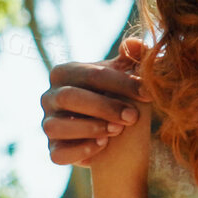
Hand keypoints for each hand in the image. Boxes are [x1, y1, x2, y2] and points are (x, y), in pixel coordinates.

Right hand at [41, 37, 150, 166]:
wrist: (114, 125)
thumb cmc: (118, 92)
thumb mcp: (126, 72)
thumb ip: (134, 56)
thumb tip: (135, 44)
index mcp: (65, 72)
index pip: (91, 74)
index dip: (122, 83)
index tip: (149, 94)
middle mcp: (50, 97)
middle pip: (69, 97)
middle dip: (104, 107)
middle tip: (133, 116)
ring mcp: (48, 123)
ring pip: (55, 126)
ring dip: (90, 128)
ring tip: (118, 130)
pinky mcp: (53, 149)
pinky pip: (57, 153)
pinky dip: (80, 150)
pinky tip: (103, 146)